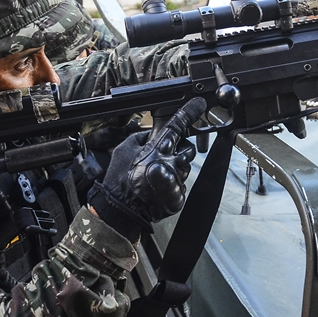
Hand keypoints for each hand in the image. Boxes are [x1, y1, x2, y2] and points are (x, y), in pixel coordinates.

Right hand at [88, 98, 204, 241]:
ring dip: (174, 169)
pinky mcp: (178, 196)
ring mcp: (175, 182)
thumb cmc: (119, 181)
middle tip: (165, 157)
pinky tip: (158, 189)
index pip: (177, 126)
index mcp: (155, 150)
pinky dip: (172, 185)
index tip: (198, 105)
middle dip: (180, 150)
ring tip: (156, 177)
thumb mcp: (124, 150)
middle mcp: (169, 165)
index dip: (189, 113)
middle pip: (188, 149)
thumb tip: (155, 132)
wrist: (121, 211)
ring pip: (185, 168)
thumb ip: (143, 137)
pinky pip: (181, 185)